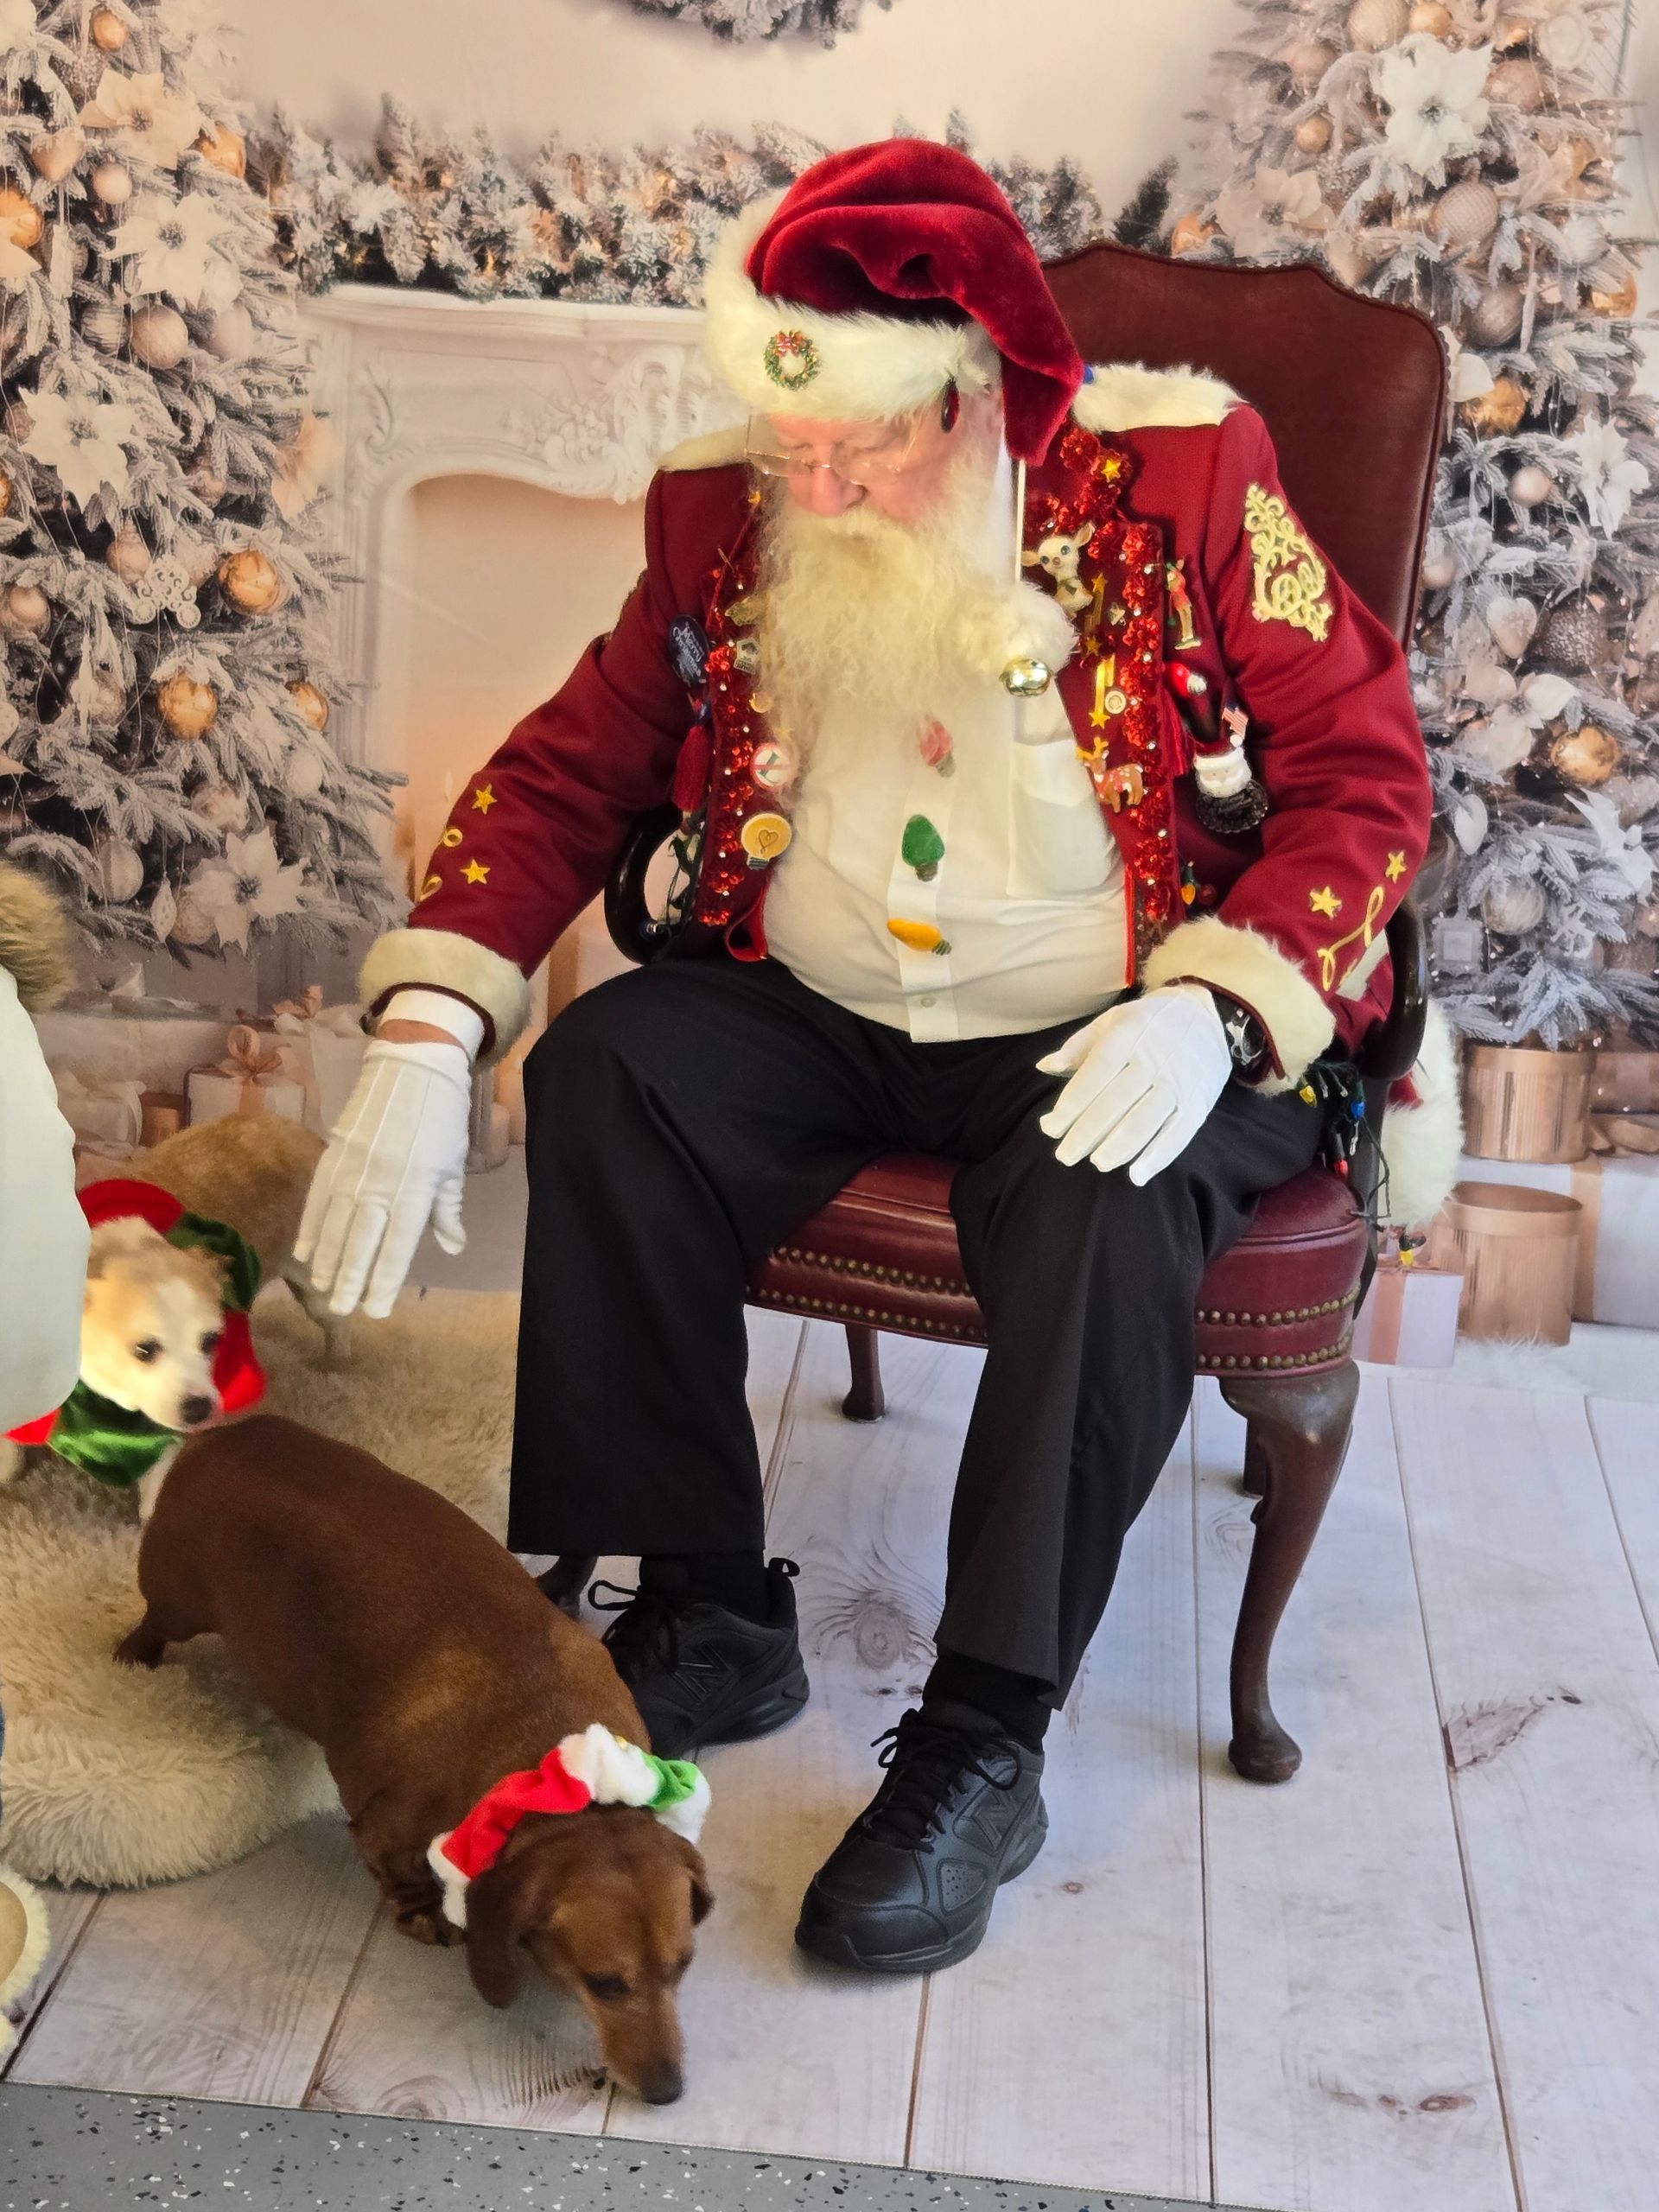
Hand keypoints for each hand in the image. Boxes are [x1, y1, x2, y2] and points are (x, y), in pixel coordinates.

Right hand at [293, 1039, 473, 1318]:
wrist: (413, 1064)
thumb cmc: (440, 1117)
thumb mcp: (452, 1164)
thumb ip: (447, 1209)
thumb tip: (452, 1246)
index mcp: (415, 1189)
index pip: (397, 1246)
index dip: (384, 1281)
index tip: (376, 1309)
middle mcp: (381, 1183)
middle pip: (361, 1242)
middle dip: (350, 1279)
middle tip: (342, 1309)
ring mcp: (352, 1168)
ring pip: (335, 1225)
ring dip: (327, 1261)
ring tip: (323, 1289)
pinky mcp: (333, 1153)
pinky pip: (317, 1199)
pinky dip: (311, 1228)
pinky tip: (306, 1252)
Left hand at [1036, 984, 1231, 1184]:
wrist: (1206, 1015)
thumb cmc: (1147, 1023)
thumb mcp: (1111, 1022)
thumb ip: (1078, 1046)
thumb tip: (1044, 1066)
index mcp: (1126, 1036)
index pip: (1093, 1075)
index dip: (1069, 1105)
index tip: (1049, 1127)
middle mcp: (1153, 1059)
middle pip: (1114, 1103)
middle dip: (1085, 1134)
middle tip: (1065, 1155)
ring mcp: (1177, 1082)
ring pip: (1143, 1122)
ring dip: (1117, 1148)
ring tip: (1097, 1162)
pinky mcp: (1198, 1102)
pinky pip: (1178, 1134)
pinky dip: (1158, 1157)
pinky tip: (1137, 1175)